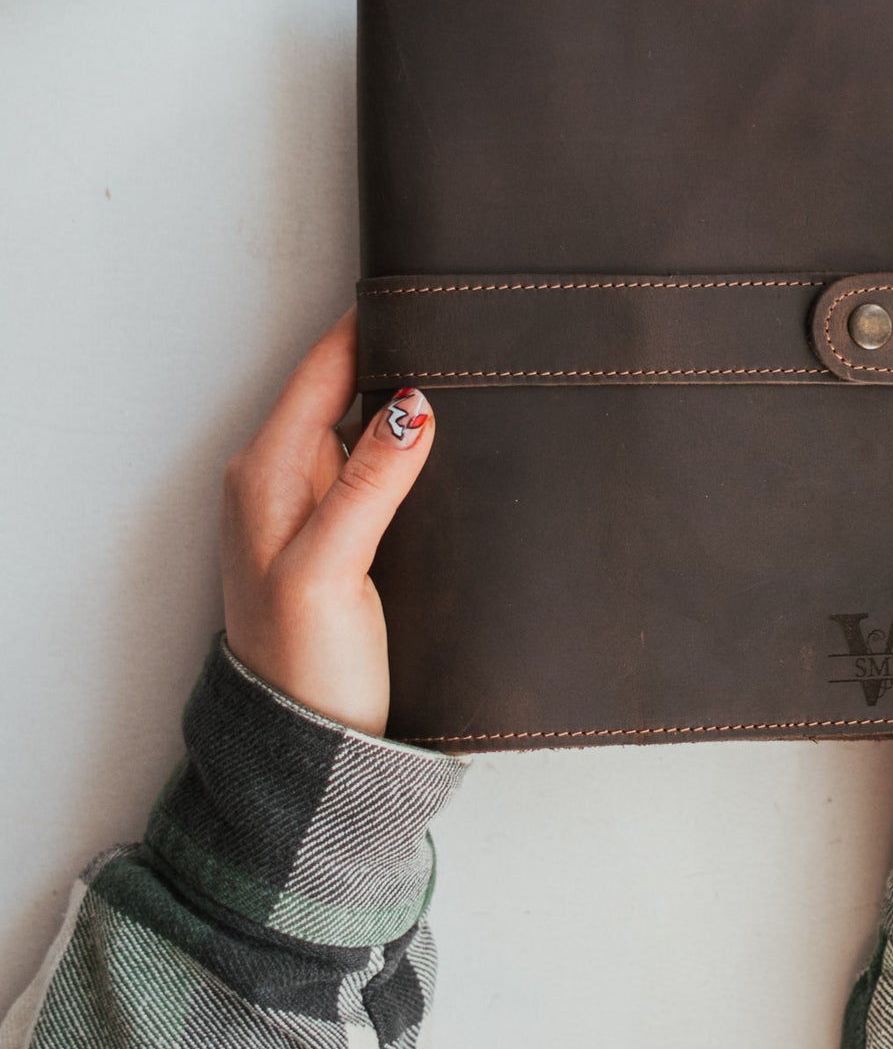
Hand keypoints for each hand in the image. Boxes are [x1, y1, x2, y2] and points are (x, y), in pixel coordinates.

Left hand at [220, 307, 434, 734]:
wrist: (307, 753)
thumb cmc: (302, 669)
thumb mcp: (330, 570)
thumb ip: (367, 484)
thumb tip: (411, 404)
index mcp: (267, 473)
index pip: (322, 369)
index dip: (372, 327)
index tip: (427, 295)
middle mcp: (283, 480)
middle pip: (343, 389)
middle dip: (398, 358)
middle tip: (465, 334)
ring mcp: (312, 508)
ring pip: (363, 426)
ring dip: (406, 405)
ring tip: (468, 379)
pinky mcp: (340, 538)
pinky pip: (373, 467)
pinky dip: (407, 448)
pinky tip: (447, 450)